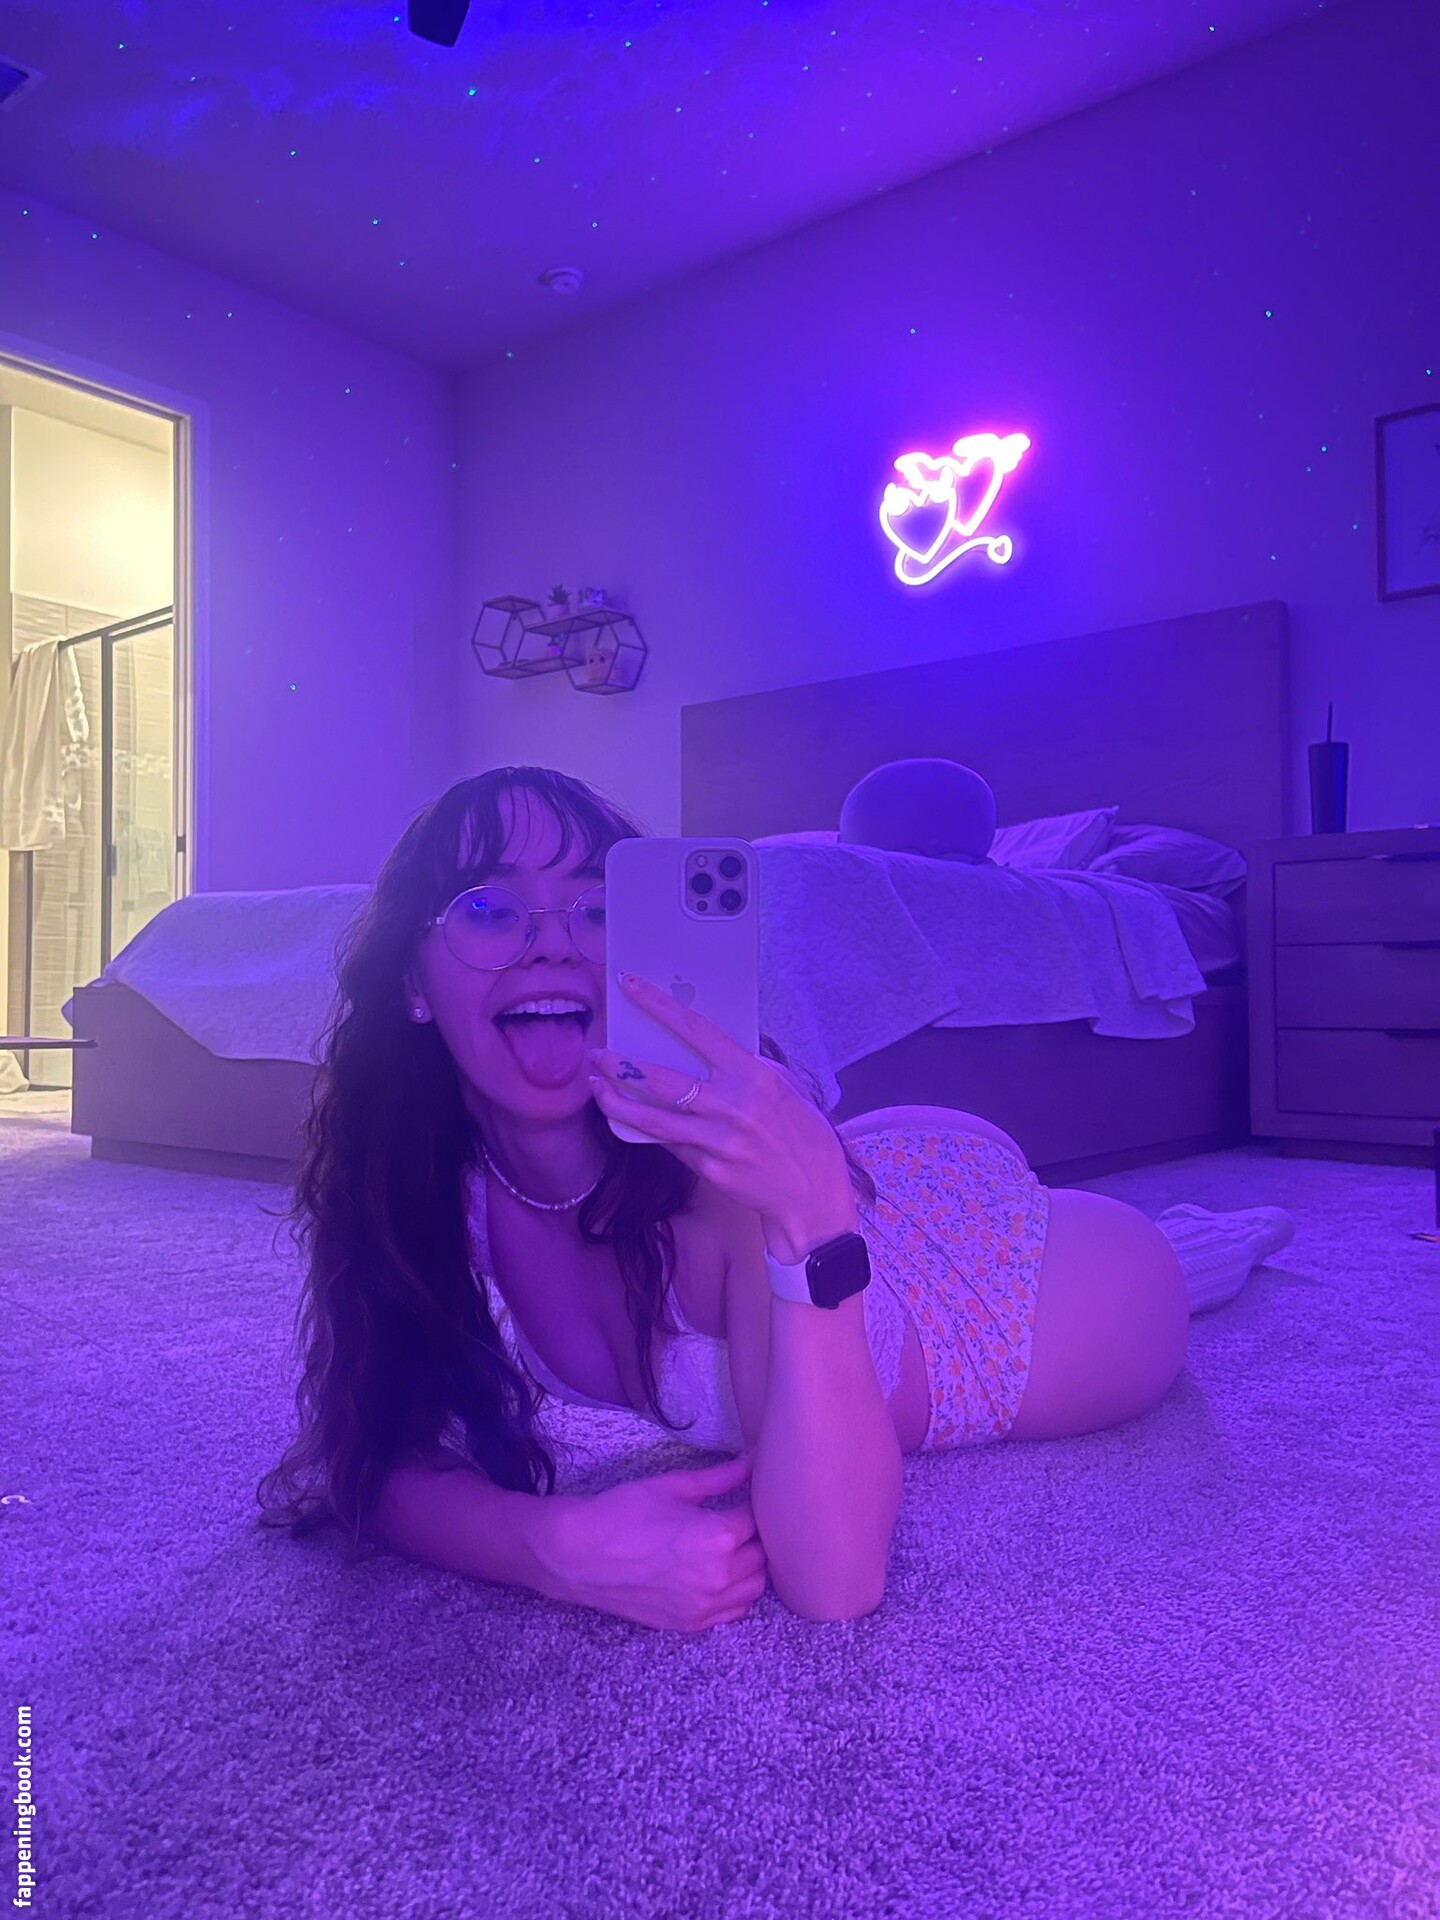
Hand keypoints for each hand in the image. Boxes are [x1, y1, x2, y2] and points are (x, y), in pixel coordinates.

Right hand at [552, 1454, 767, 1633]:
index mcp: (718, 1537)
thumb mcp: (673, 1486)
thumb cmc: (623, 1513)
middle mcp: (718, 1576)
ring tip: (732, 1547)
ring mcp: (704, 1605)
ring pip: (754, 1587)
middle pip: (761, 1555)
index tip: (747, 1496)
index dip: (753, 1504)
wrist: (579, 1554)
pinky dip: (736, 1594)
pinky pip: (733, 1612)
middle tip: (739, 1519)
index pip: (757, 1520)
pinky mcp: (690, 1624)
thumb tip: (751, 1461)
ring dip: (751, 1566)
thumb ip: (720, 1477)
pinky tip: (720, 1575)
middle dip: (755, 1535)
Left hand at [589, 974, 854, 1261]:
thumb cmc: (801, 1132)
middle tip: (598, 1054)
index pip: (697, 1030)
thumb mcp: (783, 1086)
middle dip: (620, 1065)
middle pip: (660, 1079)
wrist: (812, 1192)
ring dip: (616, 1101)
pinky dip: (646, 1130)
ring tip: (596, 1087)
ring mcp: (718, 1140)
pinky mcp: (709, 1169)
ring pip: (651, 1118)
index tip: (630, 986)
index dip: (659, 1005)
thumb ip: (744, 1067)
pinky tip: (629, 1119)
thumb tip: (700, 1048)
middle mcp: (732, 1105)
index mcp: (753, 1074)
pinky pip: (669, 1143)